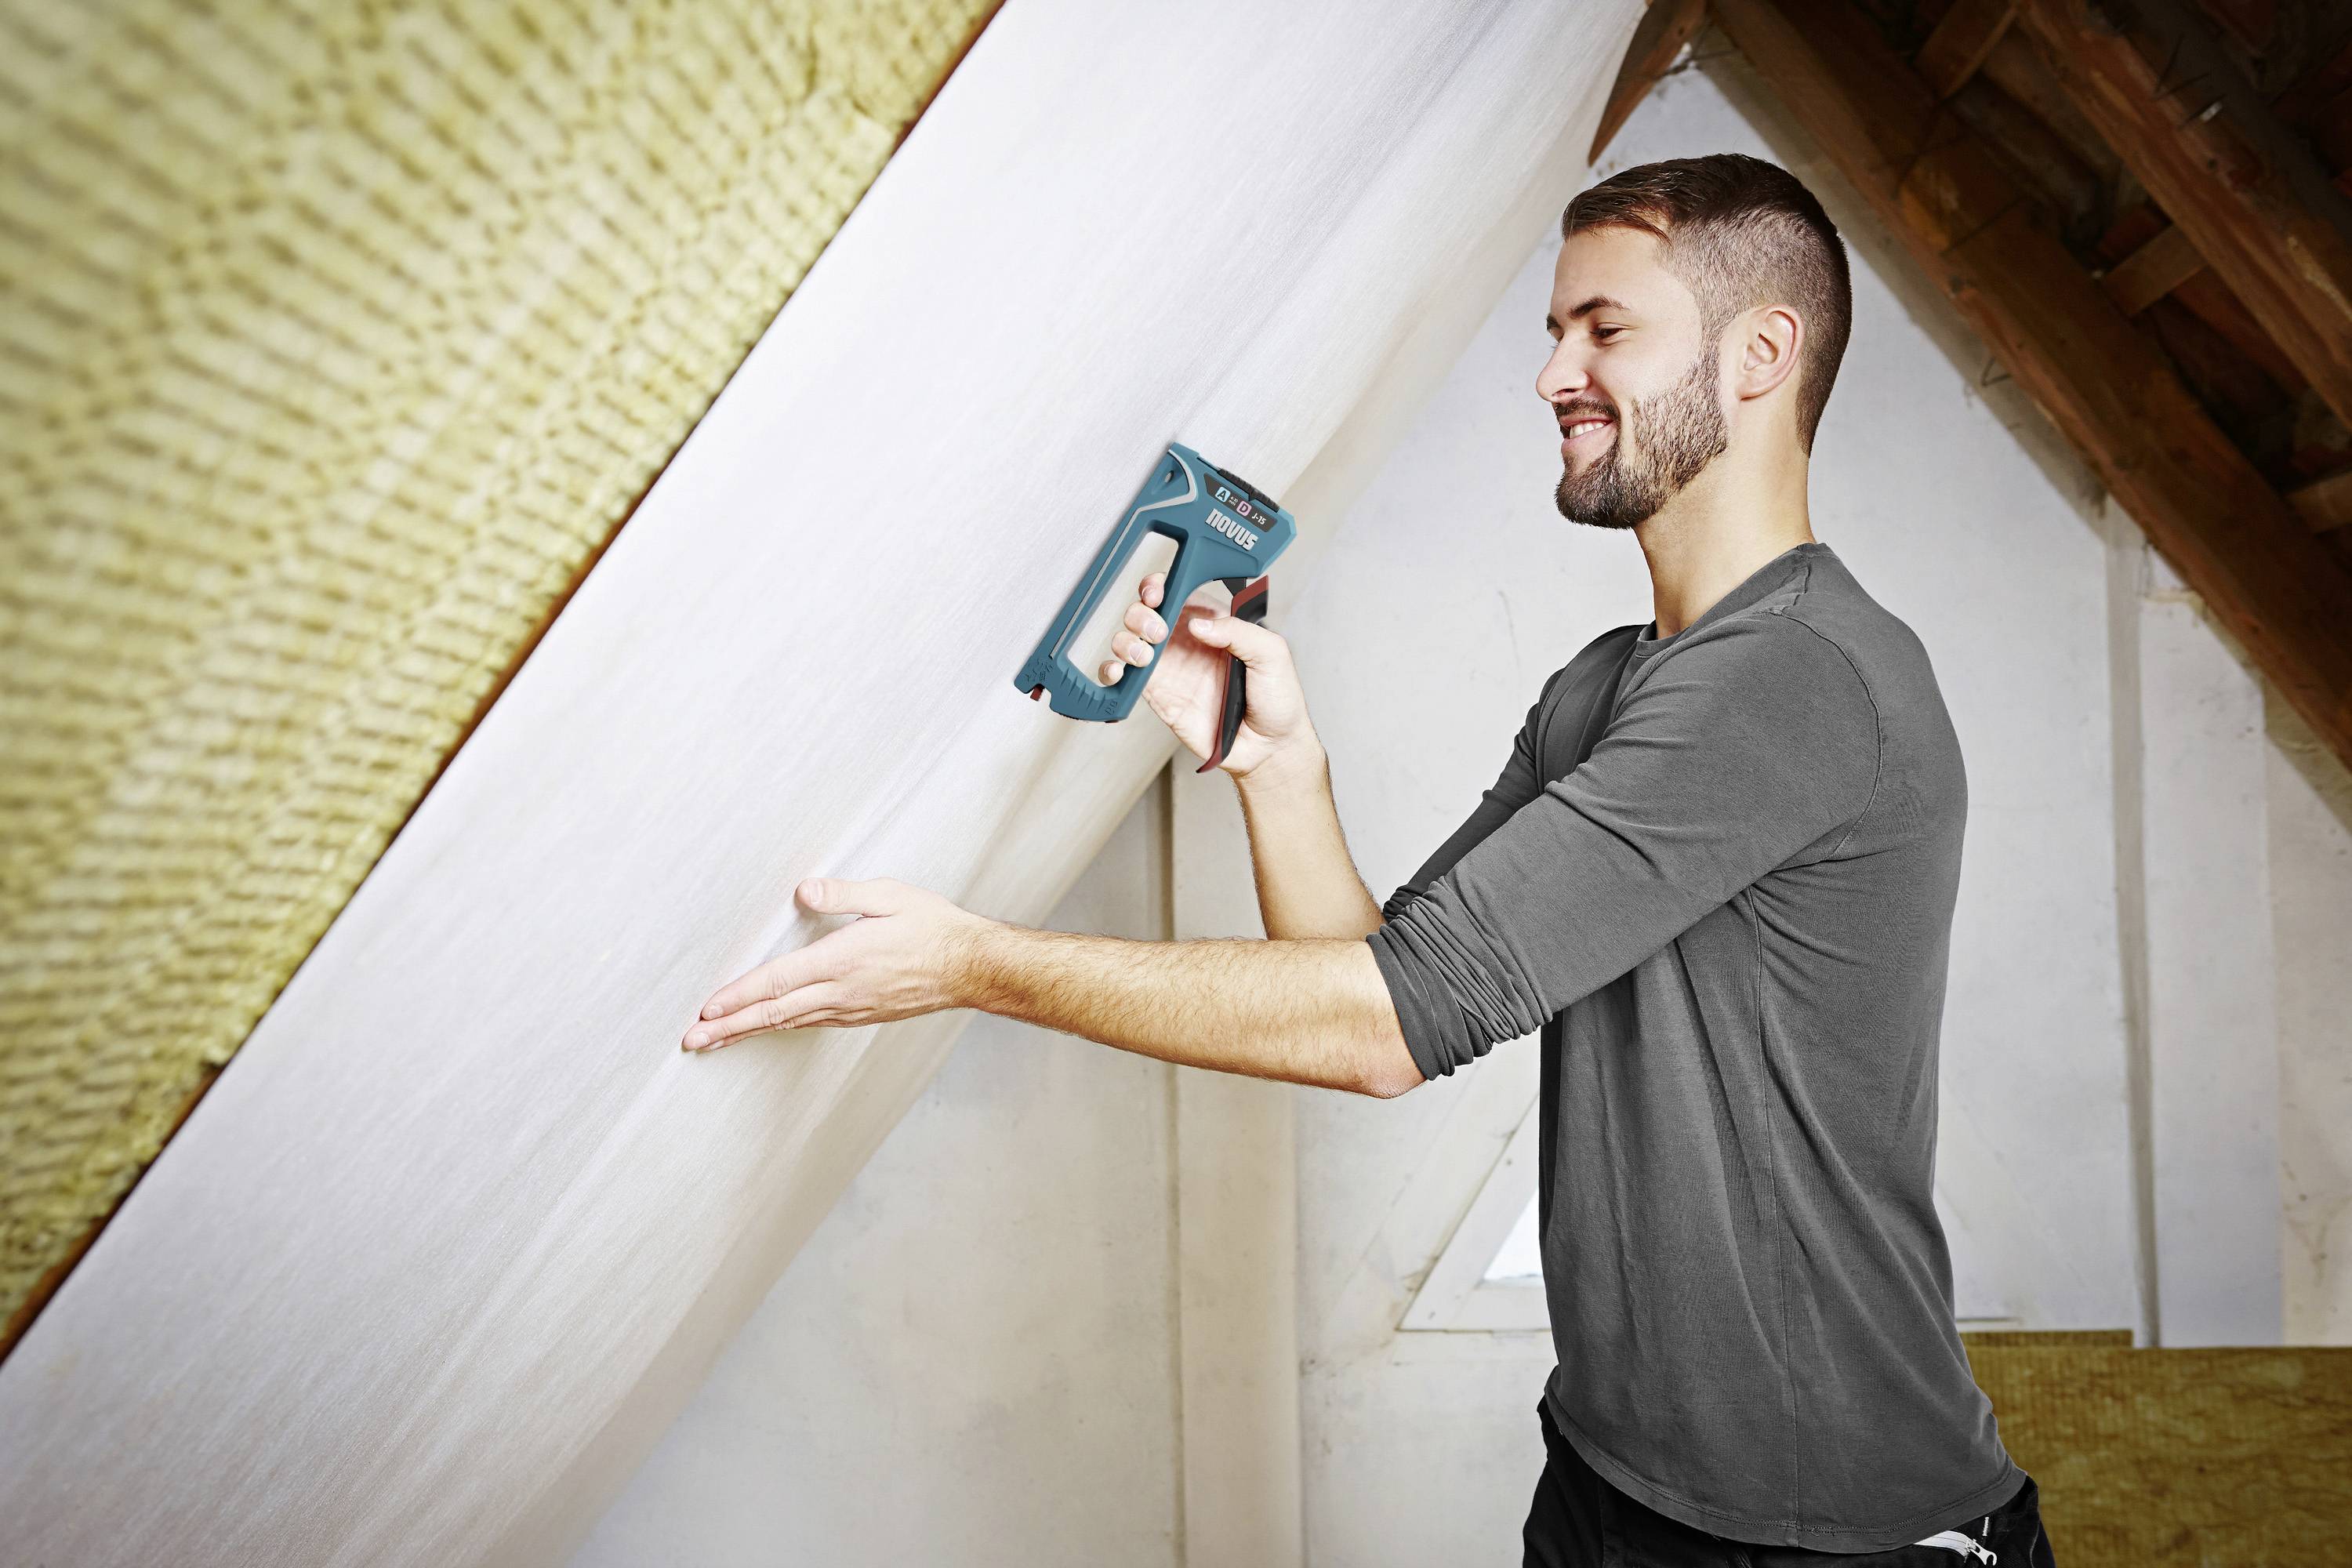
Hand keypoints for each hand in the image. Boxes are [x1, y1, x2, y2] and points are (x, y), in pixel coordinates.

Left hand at [682, 877, 993, 1051]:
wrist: (973, 968)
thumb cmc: (934, 927)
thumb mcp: (891, 896)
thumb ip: (844, 893)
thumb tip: (805, 891)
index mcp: (843, 960)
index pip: (778, 981)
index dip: (739, 996)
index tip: (707, 1009)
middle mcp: (842, 991)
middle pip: (773, 1013)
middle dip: (728, 1027)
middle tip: (691, 1041)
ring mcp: (851, 1008)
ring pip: (788, 1023)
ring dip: (748, 1031)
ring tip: (716, 1040)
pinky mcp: (862, 1015)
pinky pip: (811, 1023)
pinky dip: (780, 1027)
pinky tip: (767, 1027)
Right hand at [1098, 568, 1316, 779]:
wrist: (1270, 748)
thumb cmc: (1278, 700)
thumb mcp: (1272, 654)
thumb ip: (1238, 631)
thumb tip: (1198, 623)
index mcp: (1213, 623)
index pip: (1179, 592)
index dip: (1161, 586)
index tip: (1158, 591)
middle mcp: (1187, 642)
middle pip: (1146, 613)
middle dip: (1142, 613)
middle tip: (1158, 630)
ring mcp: (1170, 669)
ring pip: (1129, 640)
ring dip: (1126, 640)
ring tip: (1145, 653)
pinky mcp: (1158, 696)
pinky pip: (1126, 678)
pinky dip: (1111, 670)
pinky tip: (1119, 670)